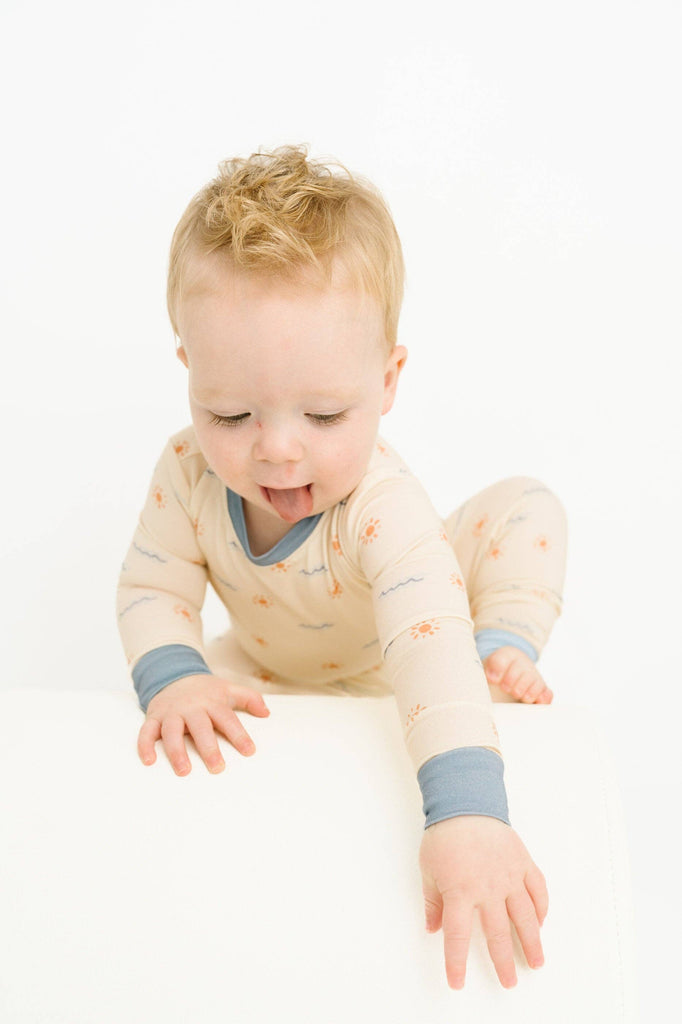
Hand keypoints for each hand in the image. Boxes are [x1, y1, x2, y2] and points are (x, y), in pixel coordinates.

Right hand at [138, 673, 270, 775]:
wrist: (174, 673)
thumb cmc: (205, 690)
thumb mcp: (228, 689)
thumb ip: (249, 699)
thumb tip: (267, 713)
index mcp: (211, 702)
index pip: (227, 719)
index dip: (239, 735)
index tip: (249, 751)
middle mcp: (191, 708)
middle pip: (200, 727)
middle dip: (208, 747)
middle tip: (217, 767)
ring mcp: (171, 712)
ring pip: (172, 731)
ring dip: (177, 751)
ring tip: (184, 770)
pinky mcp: (154, 716)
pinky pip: (146, 731)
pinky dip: (145, 745)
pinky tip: (149, 761)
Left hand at [419, 815, 547, 988]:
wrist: (466, 801)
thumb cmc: (444, 834)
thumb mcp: (428, 868)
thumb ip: (433, 901)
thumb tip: (433, 928)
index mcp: (460, 891)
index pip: (458, 937)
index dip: (457, 962)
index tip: (457, 981)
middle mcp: (488, 888)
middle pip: (497, 934)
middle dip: (502, 962)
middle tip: (509, 982)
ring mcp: (509, 876)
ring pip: (524, 917)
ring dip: (531, 942)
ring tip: (536, 962)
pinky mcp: (523, 862)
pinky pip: (537, 890)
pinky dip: (541, 908)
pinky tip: (541, 922)